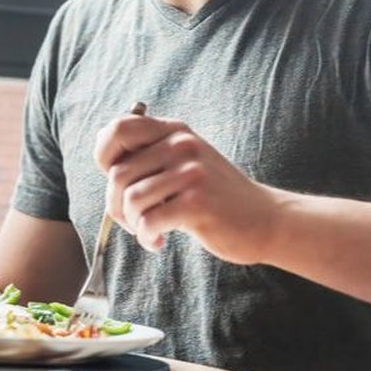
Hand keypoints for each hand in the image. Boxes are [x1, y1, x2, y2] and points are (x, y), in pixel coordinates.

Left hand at [94, 114, 281, 263]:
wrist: (266, 220)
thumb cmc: (217, 196)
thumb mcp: (186, 161)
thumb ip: (152, 153)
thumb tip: (104, 151)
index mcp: (175, 131)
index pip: (119, 128)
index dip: (104, 156)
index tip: (116, 182)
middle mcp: (182, 145)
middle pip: (118, 174)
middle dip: (116, 205)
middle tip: (133, 221)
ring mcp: (191, 173)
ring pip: (130, 199)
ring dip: (132, 224)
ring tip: (148, 231)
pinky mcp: (197, 203)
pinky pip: (148, 221)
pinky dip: (146, 237)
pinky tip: (158, 241)